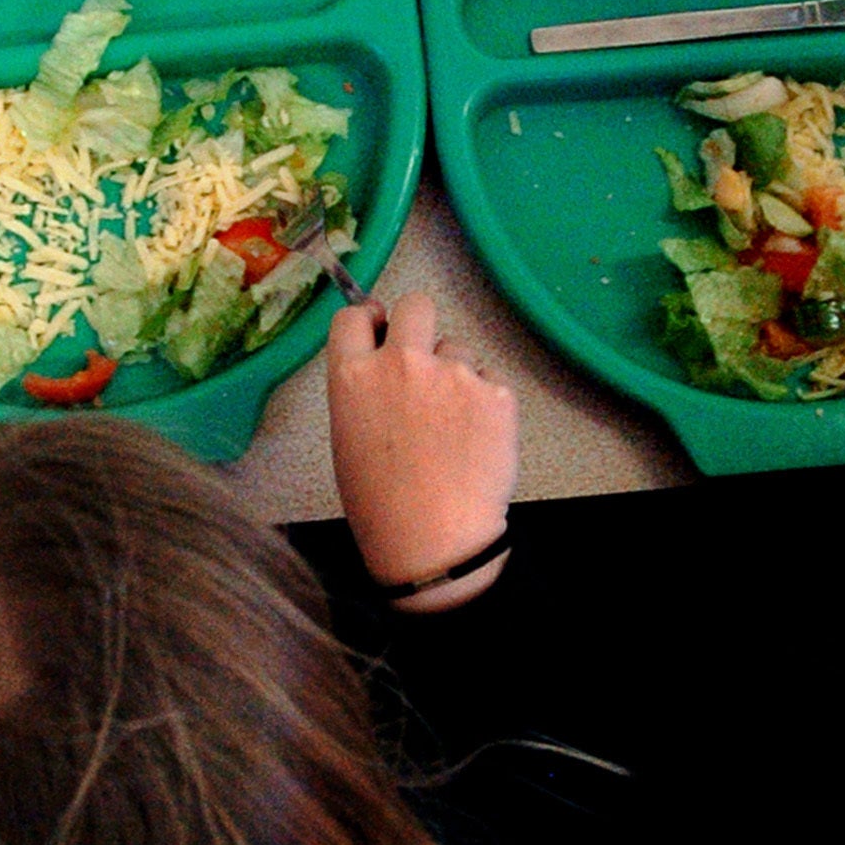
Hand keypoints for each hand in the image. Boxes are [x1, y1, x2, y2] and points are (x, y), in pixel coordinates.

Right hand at [326, 292, 518, 612]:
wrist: (434, 541)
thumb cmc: (380, 502)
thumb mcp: (348, 437)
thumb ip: (364, 388)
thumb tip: (386, 363)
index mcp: (353, 375)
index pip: (353, 316)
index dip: (369, 322)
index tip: (379, 332)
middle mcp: (401, 361)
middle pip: (416, 303)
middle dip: (418, 323)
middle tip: (422, 359)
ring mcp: (452, 373)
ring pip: (457, 349)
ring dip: (454, 375)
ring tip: (452, 427)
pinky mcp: (495, 391)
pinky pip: (489, 381)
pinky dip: (485, 403)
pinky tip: (475, 440)